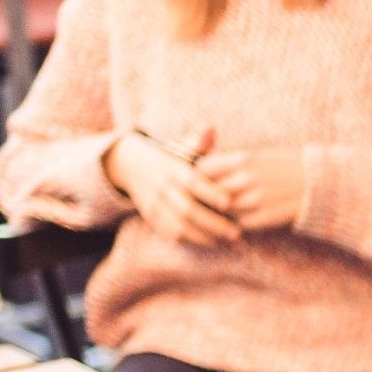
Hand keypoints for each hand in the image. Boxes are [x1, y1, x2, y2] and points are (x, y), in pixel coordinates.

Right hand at [109, 130, 240, 248]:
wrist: (134, 167)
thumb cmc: (172, 158)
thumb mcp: (182, 147)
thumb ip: (199, 143)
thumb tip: (210, 129)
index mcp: (173, 168)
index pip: (192, 182)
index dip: (210, 192)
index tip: (229, 202)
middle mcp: (162, 188)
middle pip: (187, 209)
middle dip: (213, 223)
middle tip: (237, 232)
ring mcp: (155, 205)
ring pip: (179, 226)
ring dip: (205, 236)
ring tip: (228, 241)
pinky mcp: (152, 218)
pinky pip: (171, 234)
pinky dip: (192, 241)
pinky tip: (212, 242)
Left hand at [197, 144, 311, 233]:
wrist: (318, 181)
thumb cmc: (283, 166)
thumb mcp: (256, 155)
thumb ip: (228, 163)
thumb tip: (200, 172)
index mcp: (243, 158)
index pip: (203, 169)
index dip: (198, 176)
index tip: (198, 180)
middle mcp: (247, 178)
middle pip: (210, 192)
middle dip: (206, 197)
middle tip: (203, 200)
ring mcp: (257, 199)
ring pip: (224, 210)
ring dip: (221, 212)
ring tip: (224, 210)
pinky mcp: (266, 217)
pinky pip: (240, 223)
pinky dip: (238, 222)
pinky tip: (242, 217)